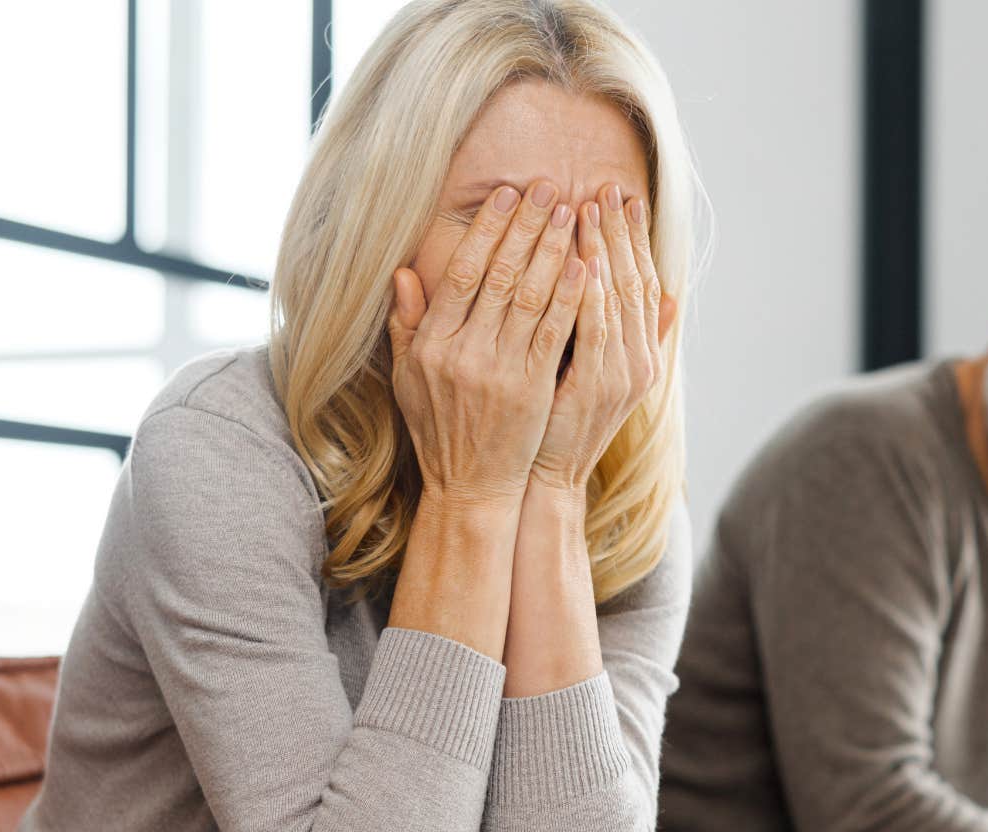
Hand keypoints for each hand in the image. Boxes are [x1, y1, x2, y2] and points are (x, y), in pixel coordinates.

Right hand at [389, 181, 586, 508]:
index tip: (506, 195)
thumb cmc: (440, 429)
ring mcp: (498, 371)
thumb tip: (402, 273)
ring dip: (553, 249)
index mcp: (431, 344)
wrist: (470, 487)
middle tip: (548, 187)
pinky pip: (554, 333)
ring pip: (530, 297)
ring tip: (572, 212)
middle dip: (526, 226)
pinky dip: (571, 296)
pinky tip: (586, 265)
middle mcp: (462, 352)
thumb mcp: (408, 378)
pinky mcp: (532, 390)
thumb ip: (406, 324)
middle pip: (500, 275)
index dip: (487, 230)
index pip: (462, 272)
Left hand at [528, 183, 675, 493]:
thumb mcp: (588, 375)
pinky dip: (592, 292)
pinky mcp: (594, 386)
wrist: (546, 480)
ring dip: (605, 250)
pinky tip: (585, 260)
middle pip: (633, 280)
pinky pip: (595, 328)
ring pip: (616, 298)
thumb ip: (608, 332)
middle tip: (608, 187)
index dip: (631, 238)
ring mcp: (620, 374)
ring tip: (592, 207)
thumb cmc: (555, 425)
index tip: (618, 198)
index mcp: (637, 354)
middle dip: (620, 232)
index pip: (638, 281)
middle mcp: (637, 361)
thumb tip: (650, 296)